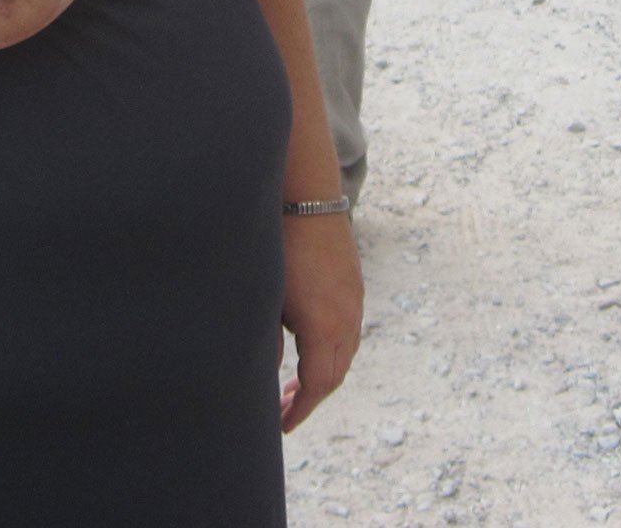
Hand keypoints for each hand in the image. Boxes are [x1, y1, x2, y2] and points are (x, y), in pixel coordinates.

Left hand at [278, 211, 361, 429]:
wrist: (305, 196)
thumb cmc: (279, 245)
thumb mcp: (267, 299)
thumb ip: (267, 342)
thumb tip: (266, 374)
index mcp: (325, 328)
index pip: (318, 385)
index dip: (299, 409)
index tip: (282, 424)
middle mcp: (347, 318)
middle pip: (334, 374)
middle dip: (310, 396)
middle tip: (284, 407)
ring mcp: (354, 300)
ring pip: (345, 352)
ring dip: (323, 372)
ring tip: (295, 381)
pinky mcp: (353, 284)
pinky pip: (348, 330)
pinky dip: (331, 349)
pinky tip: (310, 344)